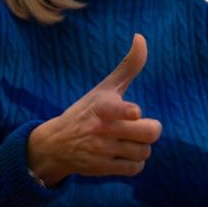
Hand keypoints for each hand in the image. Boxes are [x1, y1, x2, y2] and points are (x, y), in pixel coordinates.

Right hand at [28, 34, 160, 185]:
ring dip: (142, 147)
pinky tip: (125, 154)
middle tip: (142, 126)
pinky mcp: (102, 169)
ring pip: (144, 152)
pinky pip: (135, 169)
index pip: (117, 110)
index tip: (134, 112)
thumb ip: (127, 66)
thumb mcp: (104, 88)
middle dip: (151, 130)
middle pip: (148, 134)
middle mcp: (101, 129)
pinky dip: (135, 163)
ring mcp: (102, 151)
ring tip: (129, 141)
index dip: (129, 112)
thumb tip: (141, 37)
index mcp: (102, 107)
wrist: (56, 144)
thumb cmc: (87, 111)